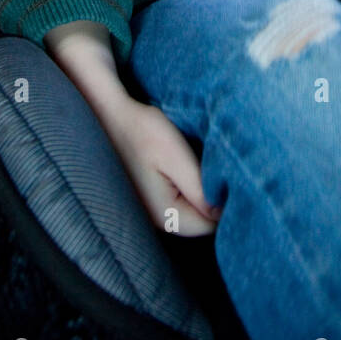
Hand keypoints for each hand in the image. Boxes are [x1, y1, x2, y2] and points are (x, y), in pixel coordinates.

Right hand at [103, 96, 221, 237]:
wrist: (111, 115)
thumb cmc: (143, 131)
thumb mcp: (177, 157)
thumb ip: (201, 190)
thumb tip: (225, 213)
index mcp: (166, 215)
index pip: (213, 225)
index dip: (226, 202)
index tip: (229, 175)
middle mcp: (159, 221)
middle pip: (203, 221)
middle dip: (215, 199)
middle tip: (216, 165)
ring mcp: (154, 211)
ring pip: (194, 211)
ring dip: (203, 191)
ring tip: (199, 162)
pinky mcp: (153, 199)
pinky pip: (183, 202)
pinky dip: (191, 187)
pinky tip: (187, 166)